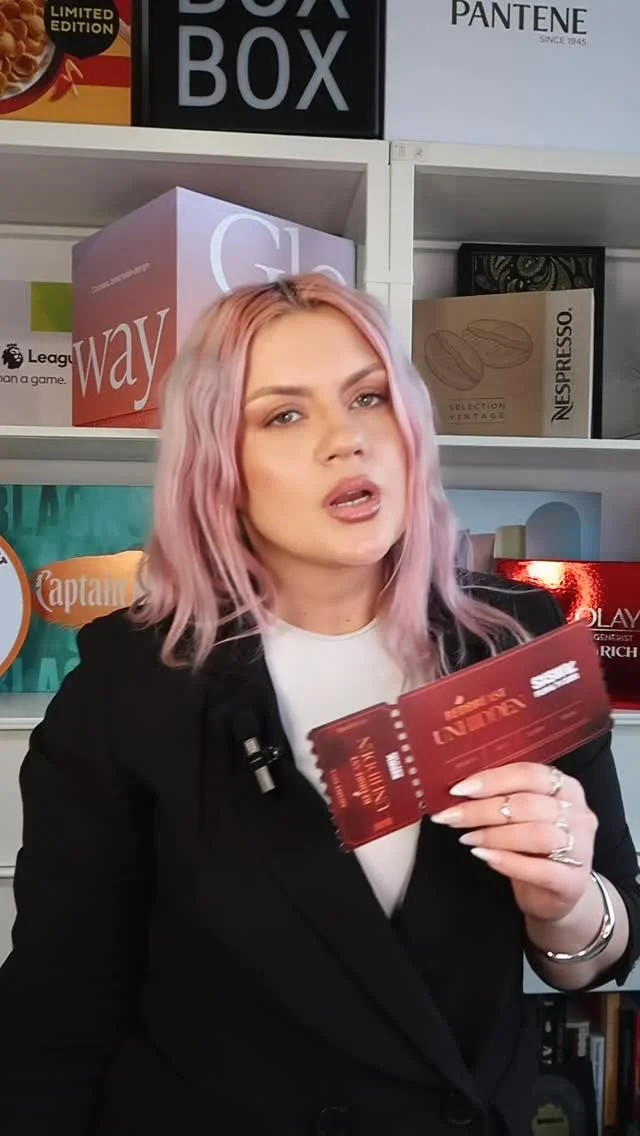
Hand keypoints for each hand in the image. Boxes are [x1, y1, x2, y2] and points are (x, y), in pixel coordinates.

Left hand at [431, 762, 598, 924]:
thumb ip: (503, 797)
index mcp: (567, 788)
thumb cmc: (534, 848)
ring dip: (493, 835)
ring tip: (466, 838)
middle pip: (528, 804)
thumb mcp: (524, 816)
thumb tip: (460, 788)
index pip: (529, 774)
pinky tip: (484, 857)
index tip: (459, 789)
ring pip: (535, 835)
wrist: (557, 895)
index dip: (492, 780)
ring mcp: (581, 848)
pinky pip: (539, 869)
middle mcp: (578, 814)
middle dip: (482, 810)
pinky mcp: (573, 881)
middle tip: (451, 816)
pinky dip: (507, 861)